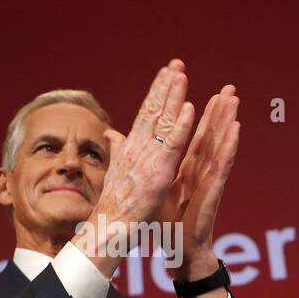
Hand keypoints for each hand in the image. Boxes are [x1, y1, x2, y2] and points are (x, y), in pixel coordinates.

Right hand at [75, 59, 196, 274]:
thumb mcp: (118, 172)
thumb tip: (112, 133)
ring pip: (162, 124)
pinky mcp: (157, 176)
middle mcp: (136, 151)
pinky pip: (171, 147)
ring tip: (182, 74)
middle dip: (165, 87)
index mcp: (130, 151)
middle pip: (152, 112)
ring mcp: (147, 162)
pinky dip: (180, 127)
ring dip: (172, 98)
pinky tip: (190, 109)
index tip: (166, 72)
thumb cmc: (114, 209)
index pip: (144, 115)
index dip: (156, 93)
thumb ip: (118, 150)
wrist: (108, 234)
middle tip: (177, 63)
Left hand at [160, 84, 240, 279]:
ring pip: (220, 146)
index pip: (192, 137)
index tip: (202, 96)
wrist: (178, 252)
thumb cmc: (168, 225)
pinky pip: (222, 167)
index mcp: (185, 170)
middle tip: (228, 88)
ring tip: (234, 99)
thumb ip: (149, 169)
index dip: (195, 114)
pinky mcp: (213, 192)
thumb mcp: (154, 191)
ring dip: (227, 122)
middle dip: (219, 112)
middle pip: (210, 136)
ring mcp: (208, 181)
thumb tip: (132, 155)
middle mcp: (200, 172)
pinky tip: (236, 131)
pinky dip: (230, 148)